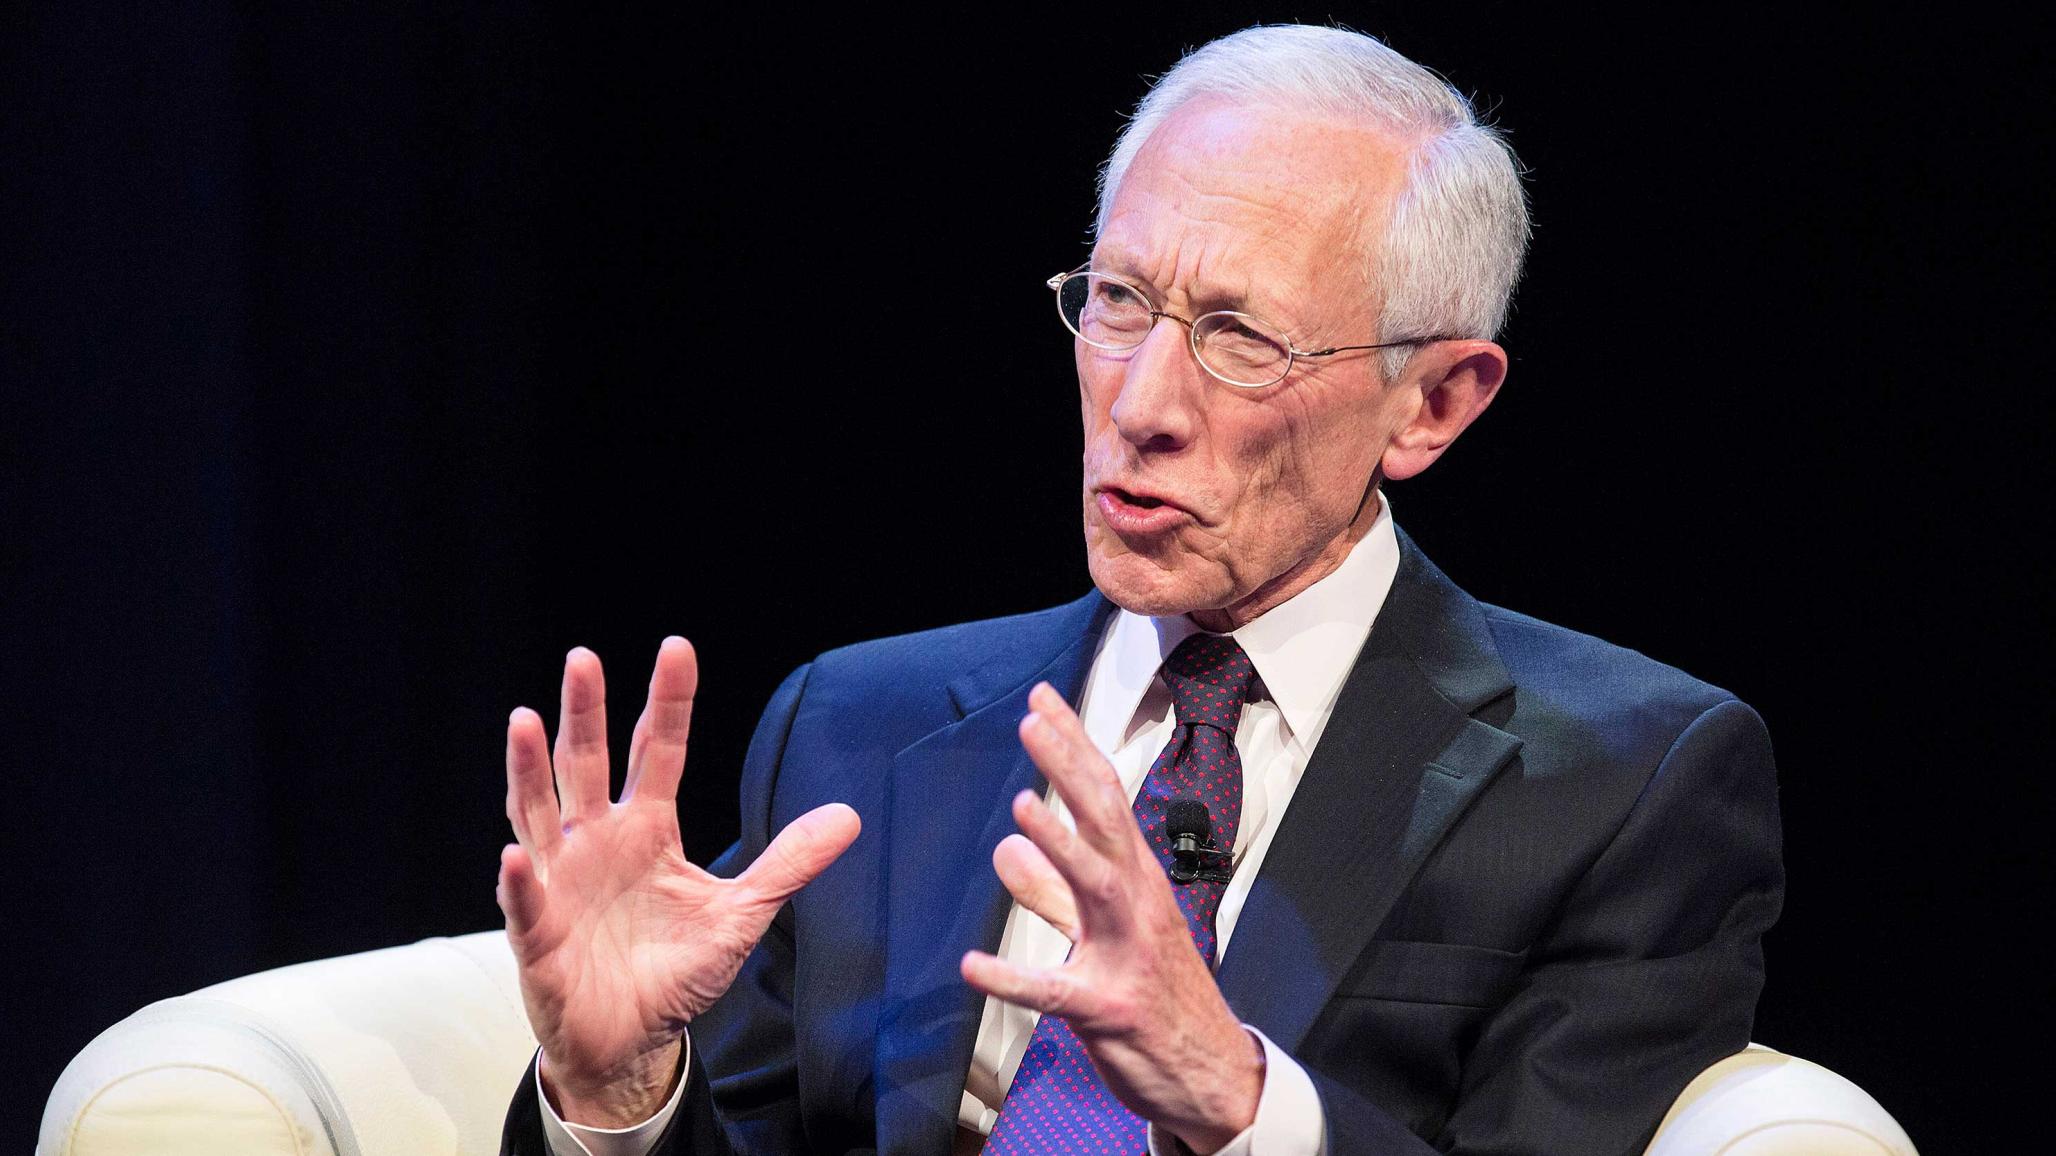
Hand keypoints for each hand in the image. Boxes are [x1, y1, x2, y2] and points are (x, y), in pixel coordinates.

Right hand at [495, 638, 859, 1125]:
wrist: (632, 1042)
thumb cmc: (675, 972)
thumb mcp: (742, 914)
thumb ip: (788, 862)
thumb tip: (849, 815)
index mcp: (647, 829)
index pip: (656, 751)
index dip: (667, 703)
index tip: (677, 648)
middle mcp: (596, 840)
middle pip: (586, 763)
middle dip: (585, 712)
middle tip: (584, 658)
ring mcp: (561, 881)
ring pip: (537, 812)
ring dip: (529, 769)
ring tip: (525, 720)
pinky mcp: (538, 935)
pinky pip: (527, 902)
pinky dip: (521, 879)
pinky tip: (519, 853)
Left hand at [960, 683, 1263, 1153]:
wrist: (1210, 1076)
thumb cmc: (1158, 998)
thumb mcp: (1102, 933)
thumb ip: (1051, 892)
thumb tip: (1007, 848)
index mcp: (1135, 881)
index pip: (1103, 799)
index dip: (1073, 748)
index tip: (1042, 701)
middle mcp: (1137, 906)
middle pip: (1105, 823)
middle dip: (1070, 770)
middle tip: (1033, 721)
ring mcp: (1126, 956)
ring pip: (1094, 889)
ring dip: (1061, 846)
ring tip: (1022, 808)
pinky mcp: (1107, 1010)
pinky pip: (1055, 992)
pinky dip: (1013, 979)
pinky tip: (973, 968)